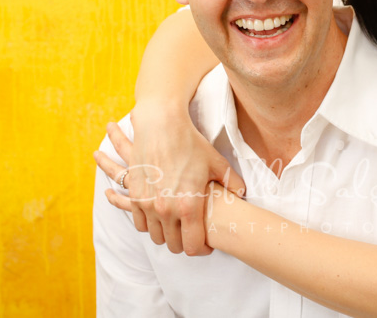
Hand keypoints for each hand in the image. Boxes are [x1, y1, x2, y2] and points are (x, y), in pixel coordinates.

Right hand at [93, 115, 244, 255]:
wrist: (161, 126)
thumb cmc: (191, 144)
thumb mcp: (217, 163)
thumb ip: (233, 183)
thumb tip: (241, 195)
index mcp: (189, 206)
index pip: (194, 247)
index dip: (203, 250)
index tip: (207, 245)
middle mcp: (166, 210)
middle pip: (174, 246)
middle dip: (185, 244)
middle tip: (193, 236)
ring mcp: (148, 205)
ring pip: (156, 237)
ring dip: (167, 235)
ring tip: (177, 226)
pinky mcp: (135, 197)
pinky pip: (140, 224)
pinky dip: (150, 225)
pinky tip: (161, 216)